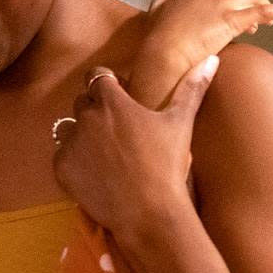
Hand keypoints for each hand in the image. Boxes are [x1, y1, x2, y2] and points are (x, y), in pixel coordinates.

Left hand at [53, 59, 215, 239]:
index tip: (120, 96)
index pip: (97, 76)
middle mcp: (85, 117)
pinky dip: (75, 162)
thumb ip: (191, 88)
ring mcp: (71, 143)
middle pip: (82, 102)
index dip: (107, 84)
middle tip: (117, 131)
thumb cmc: (167, 165)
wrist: (147, 212)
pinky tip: (97, 173)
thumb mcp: (180, 123)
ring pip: (70, 129)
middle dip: (96, 111)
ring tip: (106, 154)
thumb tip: (210, 59)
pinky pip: (63, 156)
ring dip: (82, 135)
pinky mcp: (61, 168)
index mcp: (112, 101)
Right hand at [138, 0, 272, 90]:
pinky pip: (262, 13)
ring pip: (251, 0)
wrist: (163, 53)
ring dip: (262, 8)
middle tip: (257, 13)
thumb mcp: (155, 15)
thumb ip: (162, 3)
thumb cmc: (156, 39)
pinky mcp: (232, 20)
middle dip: (250, 0)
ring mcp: (221, 5)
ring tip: (270, 22)